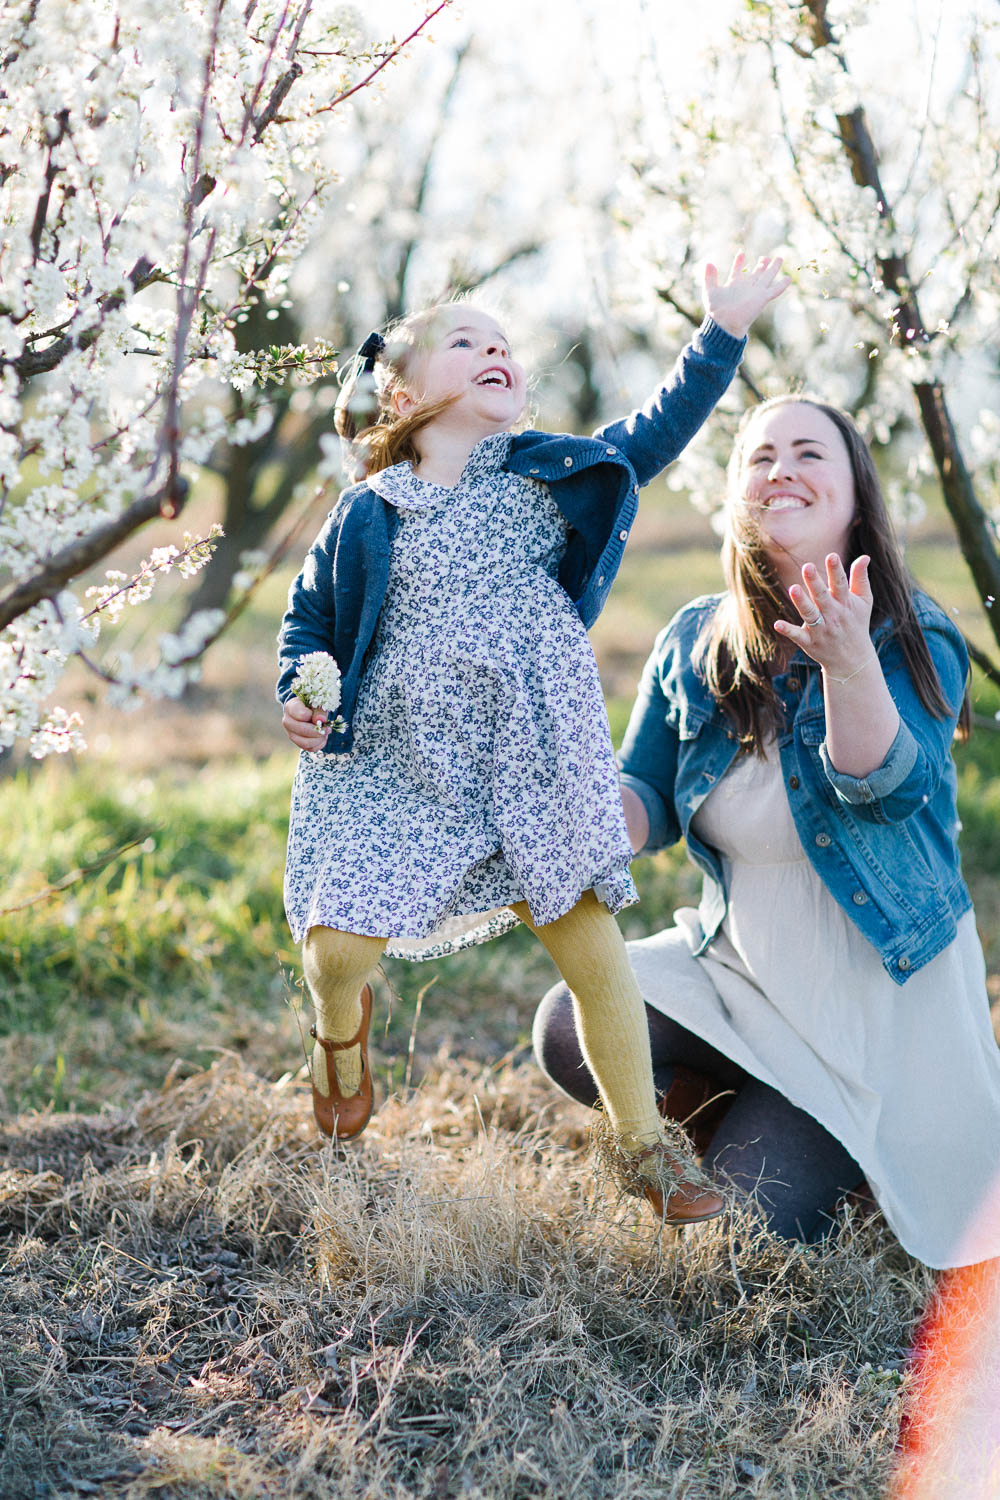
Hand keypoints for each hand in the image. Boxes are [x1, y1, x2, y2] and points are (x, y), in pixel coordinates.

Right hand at [282, 693, 330, 749]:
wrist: (310, 710)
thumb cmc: (314, 705)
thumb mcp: (318, 703)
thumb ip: (319, 710)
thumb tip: (321, 720)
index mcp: (291, 707)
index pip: (300, 714)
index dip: (312, 716)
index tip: (318, 715)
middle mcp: (288, 721)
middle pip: (302, 730)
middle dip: (318, 731)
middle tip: (327, 728)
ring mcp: (291, 734)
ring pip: (305, 743)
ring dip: (319, 739)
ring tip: (325, 732)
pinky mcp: (298, 742)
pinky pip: (310, 748)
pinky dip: (320, 744)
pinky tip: (323, 737)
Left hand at [703, 252, 789, 338]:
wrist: (725, 323)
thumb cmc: (716, 310)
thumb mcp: (710, 291)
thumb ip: (709, 277)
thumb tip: (708, 263)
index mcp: (733, 286)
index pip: (737, 271)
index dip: (739, 262)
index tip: (741, 253)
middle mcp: (746, 288)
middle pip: (756, 274)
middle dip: (760, 266)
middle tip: (764, 257)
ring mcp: (755, 293)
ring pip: (767, 277)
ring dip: (773, 268)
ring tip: (779, 258)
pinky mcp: (762, 298)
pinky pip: (775, 290)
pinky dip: (782, 285)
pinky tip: (789, 278)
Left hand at [774, 553, 875, 677]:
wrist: (853, 660)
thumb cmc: (856, 623)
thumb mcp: (864, 602)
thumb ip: (860, 578)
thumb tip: (864, 556)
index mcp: (845, 603)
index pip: (840, 584)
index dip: (836, 570)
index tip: (831, 556)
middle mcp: (833, 615)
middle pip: (822, 597)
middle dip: (815, 583)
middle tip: (807, 567)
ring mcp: (821, 629)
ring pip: (810, 614)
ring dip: (801, 602)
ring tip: (793, 589)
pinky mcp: (809, 642)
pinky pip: (797, 636)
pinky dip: (788, 630)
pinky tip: (777, 624)